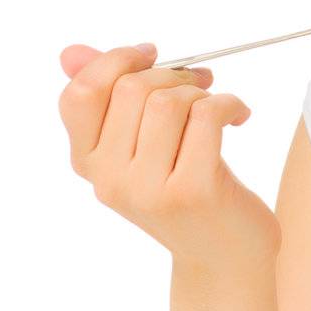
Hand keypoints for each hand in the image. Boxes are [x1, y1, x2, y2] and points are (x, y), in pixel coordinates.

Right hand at [59, 42, 280, 268]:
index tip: (152, 54)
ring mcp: (147, 189)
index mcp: (88, 163)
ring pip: (167, 102)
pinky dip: (229, 104)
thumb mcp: (140, 149)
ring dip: (200, 92)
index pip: (79, 94)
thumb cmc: (186, 191)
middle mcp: (108, 179)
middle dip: (172, 73)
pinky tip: (239, 116)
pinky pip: (206, 116)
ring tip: (216, 108)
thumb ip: (108, 100)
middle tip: (199, 82)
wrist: (225, 258)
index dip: (116, 61)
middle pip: (130, 89)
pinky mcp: (192, 191)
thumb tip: (70, 52)